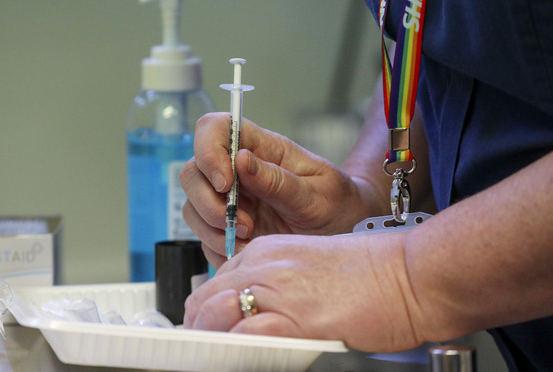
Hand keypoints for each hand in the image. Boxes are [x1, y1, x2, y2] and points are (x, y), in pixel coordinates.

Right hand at [180, 113, 382, 267]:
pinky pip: (204, 238)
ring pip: (192, 207)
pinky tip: (248, 250)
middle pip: (193, 172)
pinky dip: (219, 248)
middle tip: (243, 224)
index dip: (208, 151)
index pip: (216, 128)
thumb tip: (241, 159)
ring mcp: (232, 201)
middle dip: (208, 202)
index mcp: (263, 150)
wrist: (346, 233)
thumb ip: (279, 181)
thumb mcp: (318, 194)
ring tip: (251, 239)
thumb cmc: (338, 204)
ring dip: (214, 229)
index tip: (226, 184)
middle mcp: (240, 172)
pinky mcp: (229, 228)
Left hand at [183, 232, 423, 352]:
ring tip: (221, 357)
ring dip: (210, 340)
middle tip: (210, 349)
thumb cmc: (371, 273)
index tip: (214, 329)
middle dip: (201, 328)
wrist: (409, 274)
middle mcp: (264, 265)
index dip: (209, 312)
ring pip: (213, 316)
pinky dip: (234, 352)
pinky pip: (243, 338)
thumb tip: (255, 310)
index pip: (215, 282)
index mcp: (267, 250)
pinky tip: (240, 358)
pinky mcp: (294, 319)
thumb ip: (277, 282)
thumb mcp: (309, 265)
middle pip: (205, 300)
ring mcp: (276, 289)